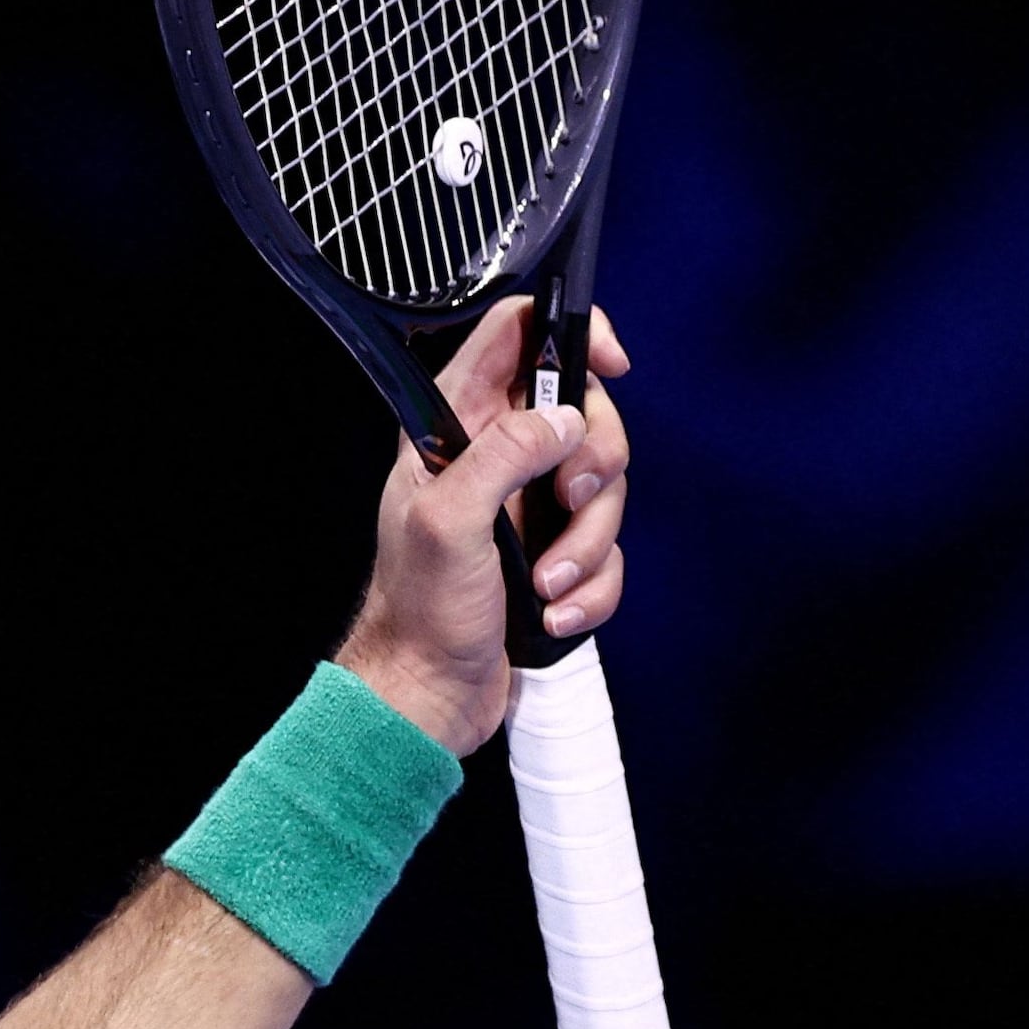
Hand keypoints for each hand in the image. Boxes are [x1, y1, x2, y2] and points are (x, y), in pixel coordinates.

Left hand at [332, 296, 631, 756]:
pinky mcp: (554, 555)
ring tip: (545, 583)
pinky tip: (550, 612)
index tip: (610, 365)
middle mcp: (495, 458)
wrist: (427, 694)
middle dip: (595, 465)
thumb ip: (503, 453)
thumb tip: (563, 418)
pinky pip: (606, 550)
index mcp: (455, 429)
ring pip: (603, 490)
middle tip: (566, 504)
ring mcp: (527, 507)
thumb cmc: (418, 611)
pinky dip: (590, 586)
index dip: (570, 334)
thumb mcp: (448, 519)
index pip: (516, 337)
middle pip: (584, 416)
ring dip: (586, 544)